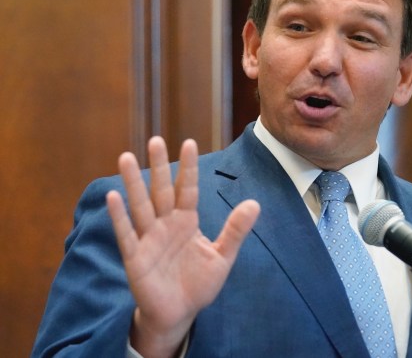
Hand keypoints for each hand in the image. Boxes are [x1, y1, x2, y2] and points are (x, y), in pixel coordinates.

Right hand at [106, 137, 259, 357]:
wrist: (180, 313)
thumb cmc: (199, 283)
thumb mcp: (223, 256)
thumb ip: (236, 230)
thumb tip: (255, 203)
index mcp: (187, 221)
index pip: (188, 189)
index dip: (189, 168)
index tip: (189, 142)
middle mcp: (165, 225)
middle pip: (161, 190)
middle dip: (159, 166)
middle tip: (156, 140)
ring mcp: (148, 239)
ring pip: (140, 206)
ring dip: (133, 183)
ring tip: (126, 157)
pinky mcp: (135, 258)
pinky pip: (127, 234)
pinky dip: (119, 217)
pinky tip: (114, 197)